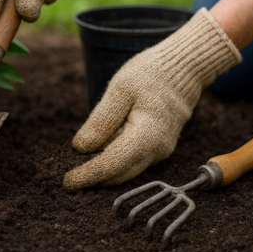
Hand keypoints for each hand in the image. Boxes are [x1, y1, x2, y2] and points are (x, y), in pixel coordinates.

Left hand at [63, 8, 241, 189]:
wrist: (185, 68)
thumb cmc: (151, 74)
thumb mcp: (120, 90)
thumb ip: (101, 121)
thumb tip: (81, 148)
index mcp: (148, 136)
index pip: (113, 164)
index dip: (89, 175)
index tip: (68, 182)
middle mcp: (157, 150)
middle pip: (120, 173)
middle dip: (94, 180)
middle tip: (68, 183)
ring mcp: (160, 150)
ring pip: (127, 169)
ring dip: (104, 173)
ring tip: (78, 172)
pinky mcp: (157, 146)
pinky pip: (133, 159)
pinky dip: (114, 161)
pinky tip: (96, 155)